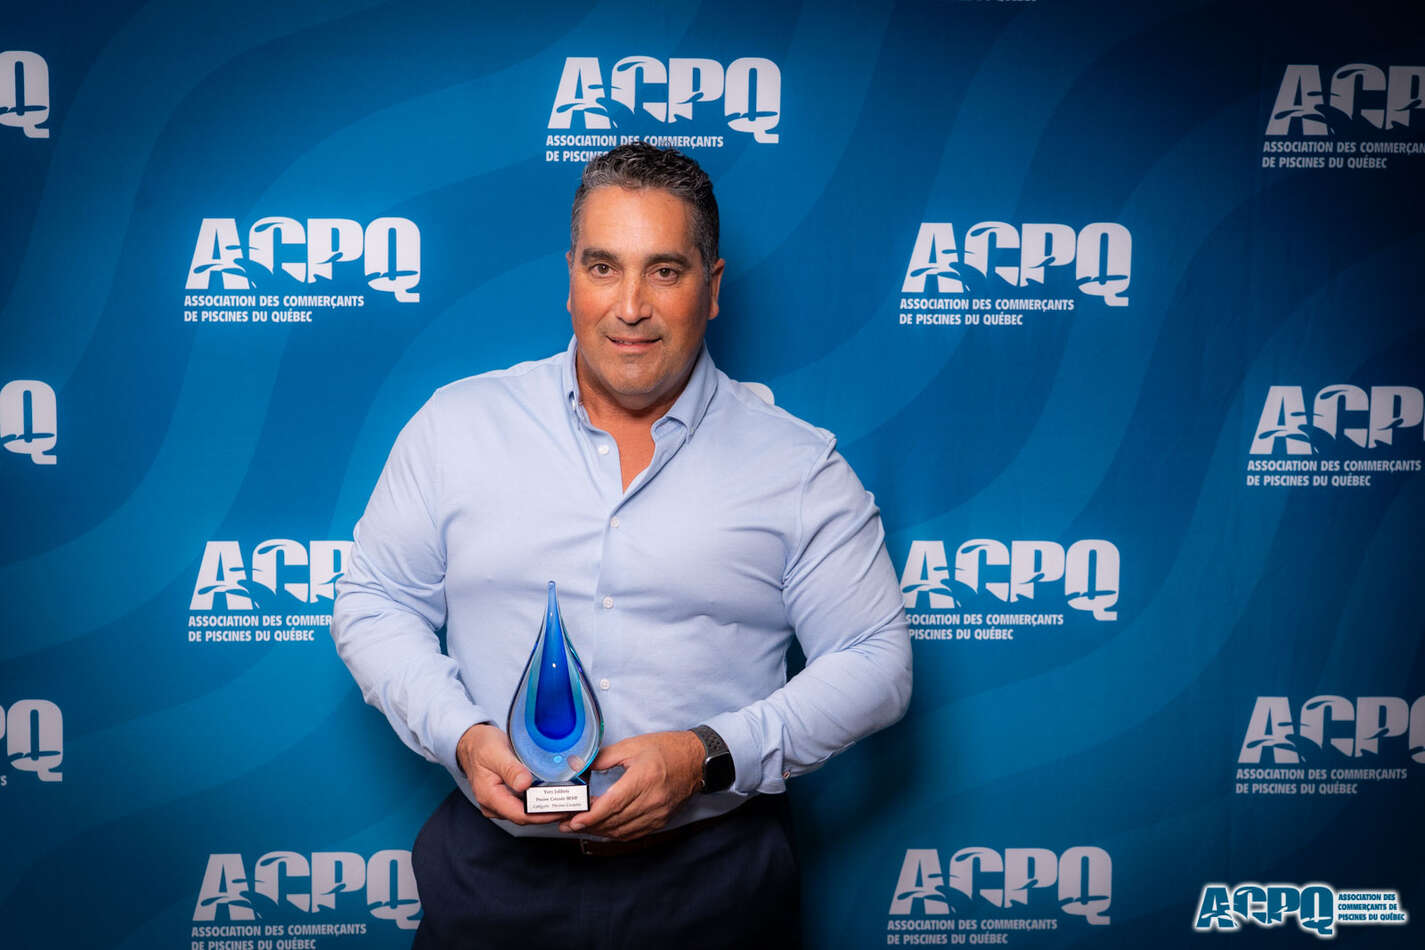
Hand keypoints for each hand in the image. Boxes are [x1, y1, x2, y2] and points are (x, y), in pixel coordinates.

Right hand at [455, 723, 565, 824]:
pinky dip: (539, 803)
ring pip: (525, 813)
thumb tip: (524, 785)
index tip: (562, 809)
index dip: (543, 815)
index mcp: (490, 796)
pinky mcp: (504, 798)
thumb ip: (510, 769)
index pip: (520, 815)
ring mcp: (498, 803)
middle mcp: (493, 805)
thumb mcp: (495, 752)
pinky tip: (553, 796)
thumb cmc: (481, 745)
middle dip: (548, 814)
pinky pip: (523, 805)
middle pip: (525, 817)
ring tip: (566, 802)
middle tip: (571, 806)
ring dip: (545, 810)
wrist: (471, 742)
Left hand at [559, 730, 704, 839]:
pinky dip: (615, 834)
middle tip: (566, 824)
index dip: (591, 816)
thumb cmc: (667, 750)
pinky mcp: (660, 821)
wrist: (697, 761)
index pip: (613, 804)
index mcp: (644, 779)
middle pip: (614, 821)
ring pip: (622, 831)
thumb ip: (603, 757)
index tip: (574, 820)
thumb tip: (579, 766)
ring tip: (579, 828)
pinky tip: (602, 829)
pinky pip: (633, 834)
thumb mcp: (633, 746)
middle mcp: (652, 800)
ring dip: (599, 832)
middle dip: (588, 825)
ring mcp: (658, 814)